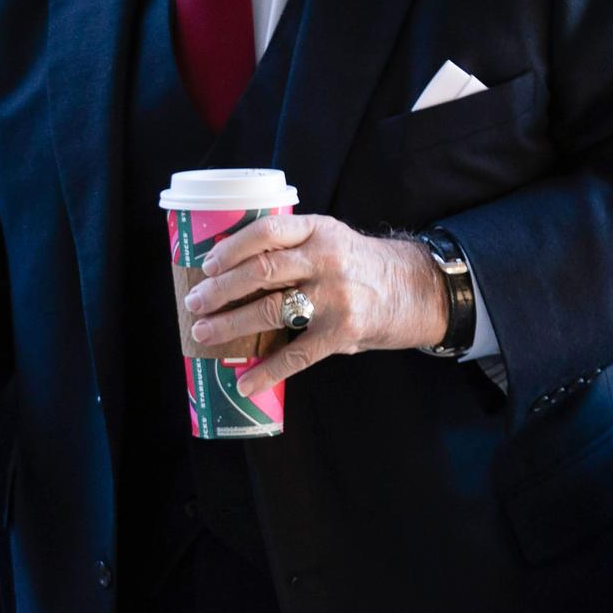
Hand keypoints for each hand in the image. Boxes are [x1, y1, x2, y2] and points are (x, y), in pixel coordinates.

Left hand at [183, 214, 446, 399]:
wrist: (417, 289)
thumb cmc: (362, 265)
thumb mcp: (332, 239)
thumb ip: (293, 247)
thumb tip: (234, 269)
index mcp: (319, 230)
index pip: (267, 231)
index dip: (231, 248)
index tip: (206, 264)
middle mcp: (326, 260)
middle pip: (261, 272)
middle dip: (220, 290)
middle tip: (194, 303)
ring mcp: (335, 297)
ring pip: (270, 311)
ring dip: (230, 324)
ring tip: (204, 334)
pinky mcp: (342, 332)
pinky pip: (296, 354)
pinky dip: (267, 371)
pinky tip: (245, 382)